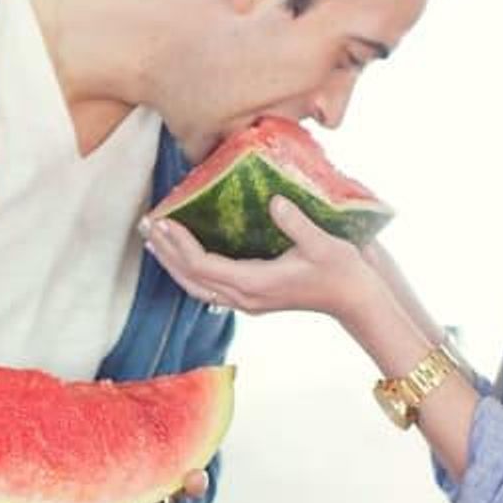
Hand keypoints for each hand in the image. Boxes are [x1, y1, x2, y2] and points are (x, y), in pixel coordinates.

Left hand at [143, 199, 385, 320]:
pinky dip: (190, 271)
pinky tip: (182, 255)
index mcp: (256, 284)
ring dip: (173, 264)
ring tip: (154, 240)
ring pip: (197, 287)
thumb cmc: (342, 271)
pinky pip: (210, 288)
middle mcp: (245, 297)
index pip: (204, 266)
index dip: (180, 245)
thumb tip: (274, 201)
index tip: (164, 222)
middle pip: (192, 279)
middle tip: (147, 225)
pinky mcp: (252, 297)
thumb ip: (297, 223)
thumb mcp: (323, 243)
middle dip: (166, 253)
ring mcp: (247, 300)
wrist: (355, 300)